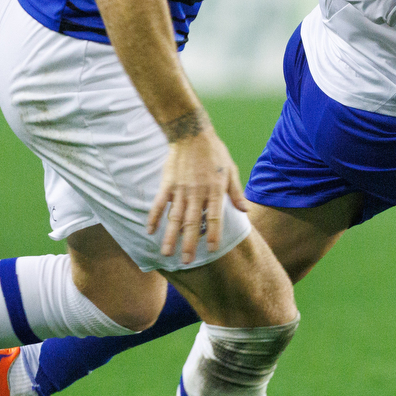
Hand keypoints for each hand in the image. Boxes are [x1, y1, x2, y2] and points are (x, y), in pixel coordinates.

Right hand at [147, 111, 253, 264]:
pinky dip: (154, 217)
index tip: (212, 249)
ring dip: (170, 236)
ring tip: (166, 253)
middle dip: (189, 243)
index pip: (214, 217)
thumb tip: (245, 211)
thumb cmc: (215, 153)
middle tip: (186, 261)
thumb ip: (236, 193)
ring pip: (175, 217)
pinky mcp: (167, 184)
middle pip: (193, 222)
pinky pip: (159, 203)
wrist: (192, 134)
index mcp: (215, 190)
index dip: (214, 233)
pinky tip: (149, 231)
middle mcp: (197, 192)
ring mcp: (181, 189)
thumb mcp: (231, 171)